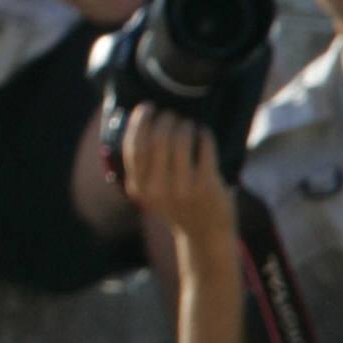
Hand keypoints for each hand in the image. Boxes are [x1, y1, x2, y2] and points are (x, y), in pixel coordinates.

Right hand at [120, 106, 235, 246]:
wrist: (205, 235)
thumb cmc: (177, 205)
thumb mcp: (151, 192)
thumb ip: (143, 166)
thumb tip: (141, 123)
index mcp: (139, 188)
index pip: (134, 147)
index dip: (140, 122)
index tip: (147, 107)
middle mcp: (158, 189)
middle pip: (157, 139)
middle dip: (165, 119)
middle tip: (172, 115)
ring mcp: (183, 188)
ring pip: (180, 140)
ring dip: (185, 125)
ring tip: (188, 125)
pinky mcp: (208, 185)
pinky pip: (204, 147)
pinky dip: (203, 135)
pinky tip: (203, 134)